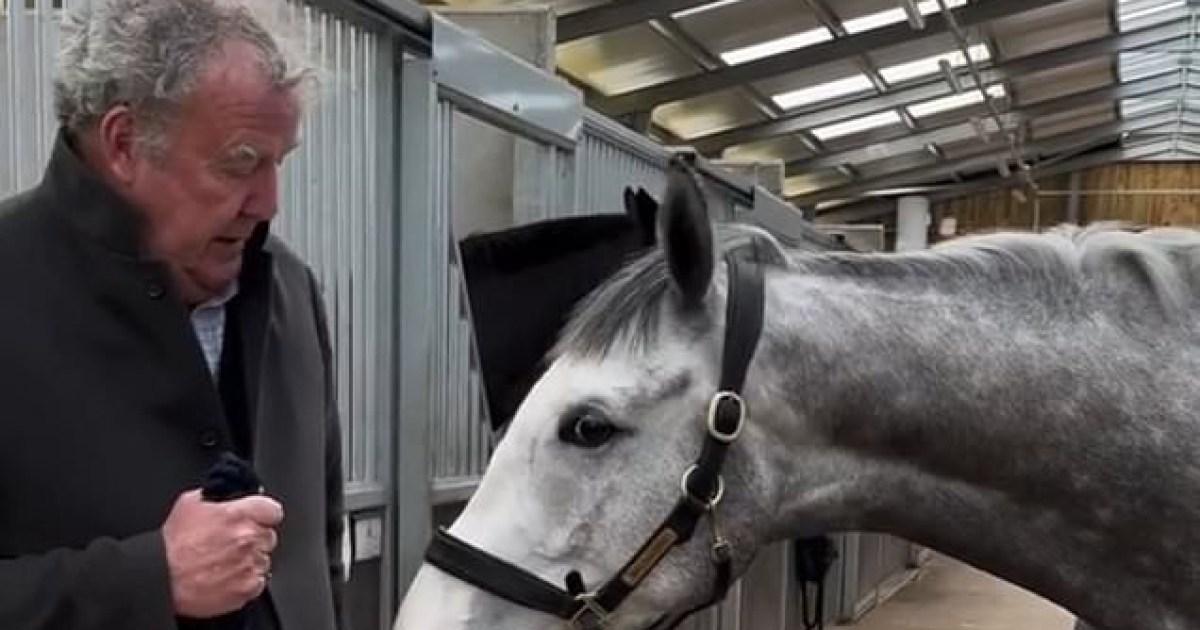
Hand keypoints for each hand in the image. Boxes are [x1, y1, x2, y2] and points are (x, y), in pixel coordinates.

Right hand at [162, 489, 283, 617]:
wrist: (161, 578)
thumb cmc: (172, 544)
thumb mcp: (190, 504)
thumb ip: (217, 496)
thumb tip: (230, 495)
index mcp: (239, 514)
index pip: (273, 510)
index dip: (264, 515)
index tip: (257, 519)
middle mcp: (249, 538)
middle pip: (269, 536)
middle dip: (255, 538)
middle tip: (233, 543)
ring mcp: (250, 564)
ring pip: (264, 559)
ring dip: (251, 560)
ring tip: (226, 562)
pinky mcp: (247, 587)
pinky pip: (259, 582)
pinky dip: (247, 580)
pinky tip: (228, 576)